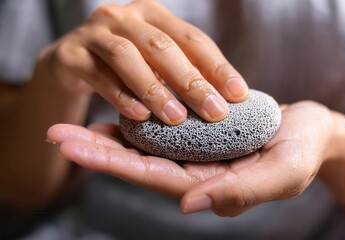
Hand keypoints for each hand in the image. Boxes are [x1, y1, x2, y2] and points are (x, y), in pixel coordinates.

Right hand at [39, 0, 247, 124]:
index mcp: (154, 16)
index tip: (239, 95)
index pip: (193, 39)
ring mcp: (95, 32)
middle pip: (163, 46)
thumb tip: (228, 97)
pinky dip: (120, 95)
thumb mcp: (157, 63)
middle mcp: (125, 16)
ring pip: (127, 56)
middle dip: (191, 81)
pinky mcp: (71, 55)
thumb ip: (185, 70)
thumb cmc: (126, 66)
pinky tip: (138, 116)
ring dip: (154, 89)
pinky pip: (98, 75)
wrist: (71, 63)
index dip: (218, 67)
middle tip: (214, 112)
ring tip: (176, 118)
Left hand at [47, 101, 339, 216]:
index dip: (116, 165)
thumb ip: (240, 191)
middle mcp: (200, 174)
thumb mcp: (282, 172)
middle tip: (58, 134)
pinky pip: (167, 131)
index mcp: (214, 187)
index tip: (76, 149)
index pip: (157, 178)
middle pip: (142, 165)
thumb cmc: (305, 151)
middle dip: (99, 152)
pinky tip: (119, 113)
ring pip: (150, 149)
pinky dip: (141, 123)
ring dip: (112, 138)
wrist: (314, 130)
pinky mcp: (204, 136)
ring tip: (75, 125)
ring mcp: (201, 155)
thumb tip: (185, 205)